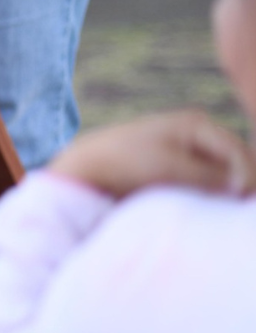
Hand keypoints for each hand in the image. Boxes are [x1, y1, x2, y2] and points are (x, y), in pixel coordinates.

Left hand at [49, 110, 255, 197]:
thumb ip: (208, 175)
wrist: (92, 163)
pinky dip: (219, 190)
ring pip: (229, 171)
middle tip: (243, 208)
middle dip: (244, 181)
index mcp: (198, 123)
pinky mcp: (187, 165)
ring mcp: (195, 147)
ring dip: (233, 187)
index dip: (246, 177)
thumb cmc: (128, 160)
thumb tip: (241, 186)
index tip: (240, 199)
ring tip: (231, 208)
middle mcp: (201, 132)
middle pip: (239, 159)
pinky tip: (218, 205)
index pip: (238, 151)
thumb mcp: (170, 166)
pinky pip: (214, 178)